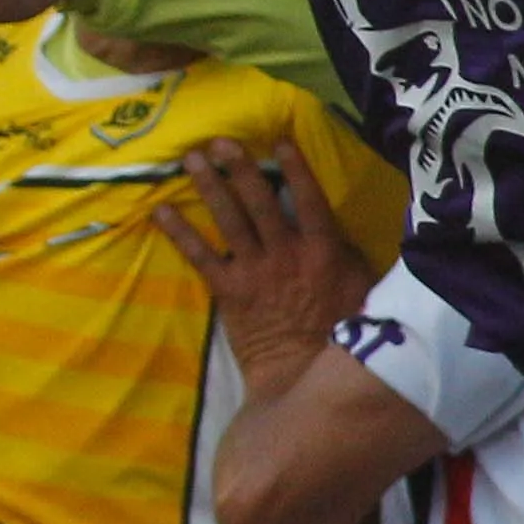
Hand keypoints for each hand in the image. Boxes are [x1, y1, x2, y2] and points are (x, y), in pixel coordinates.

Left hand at [152, 140, 374, 396]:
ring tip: (192, 158)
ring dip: (210, 186)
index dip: (295, 170)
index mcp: (325, 254)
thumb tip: (340, 234)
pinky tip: (160, 210)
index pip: (311, 201)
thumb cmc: (340, 341)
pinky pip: (200, 255)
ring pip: (229, 219)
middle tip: (220, 141)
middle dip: (240, 168)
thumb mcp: (364, 297)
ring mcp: (255, 271)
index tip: (279, 141)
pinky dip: (179, 232)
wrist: (304, 382)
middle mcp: (287, 254)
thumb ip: (350, 262)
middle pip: (261, 201)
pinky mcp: (230, 291)